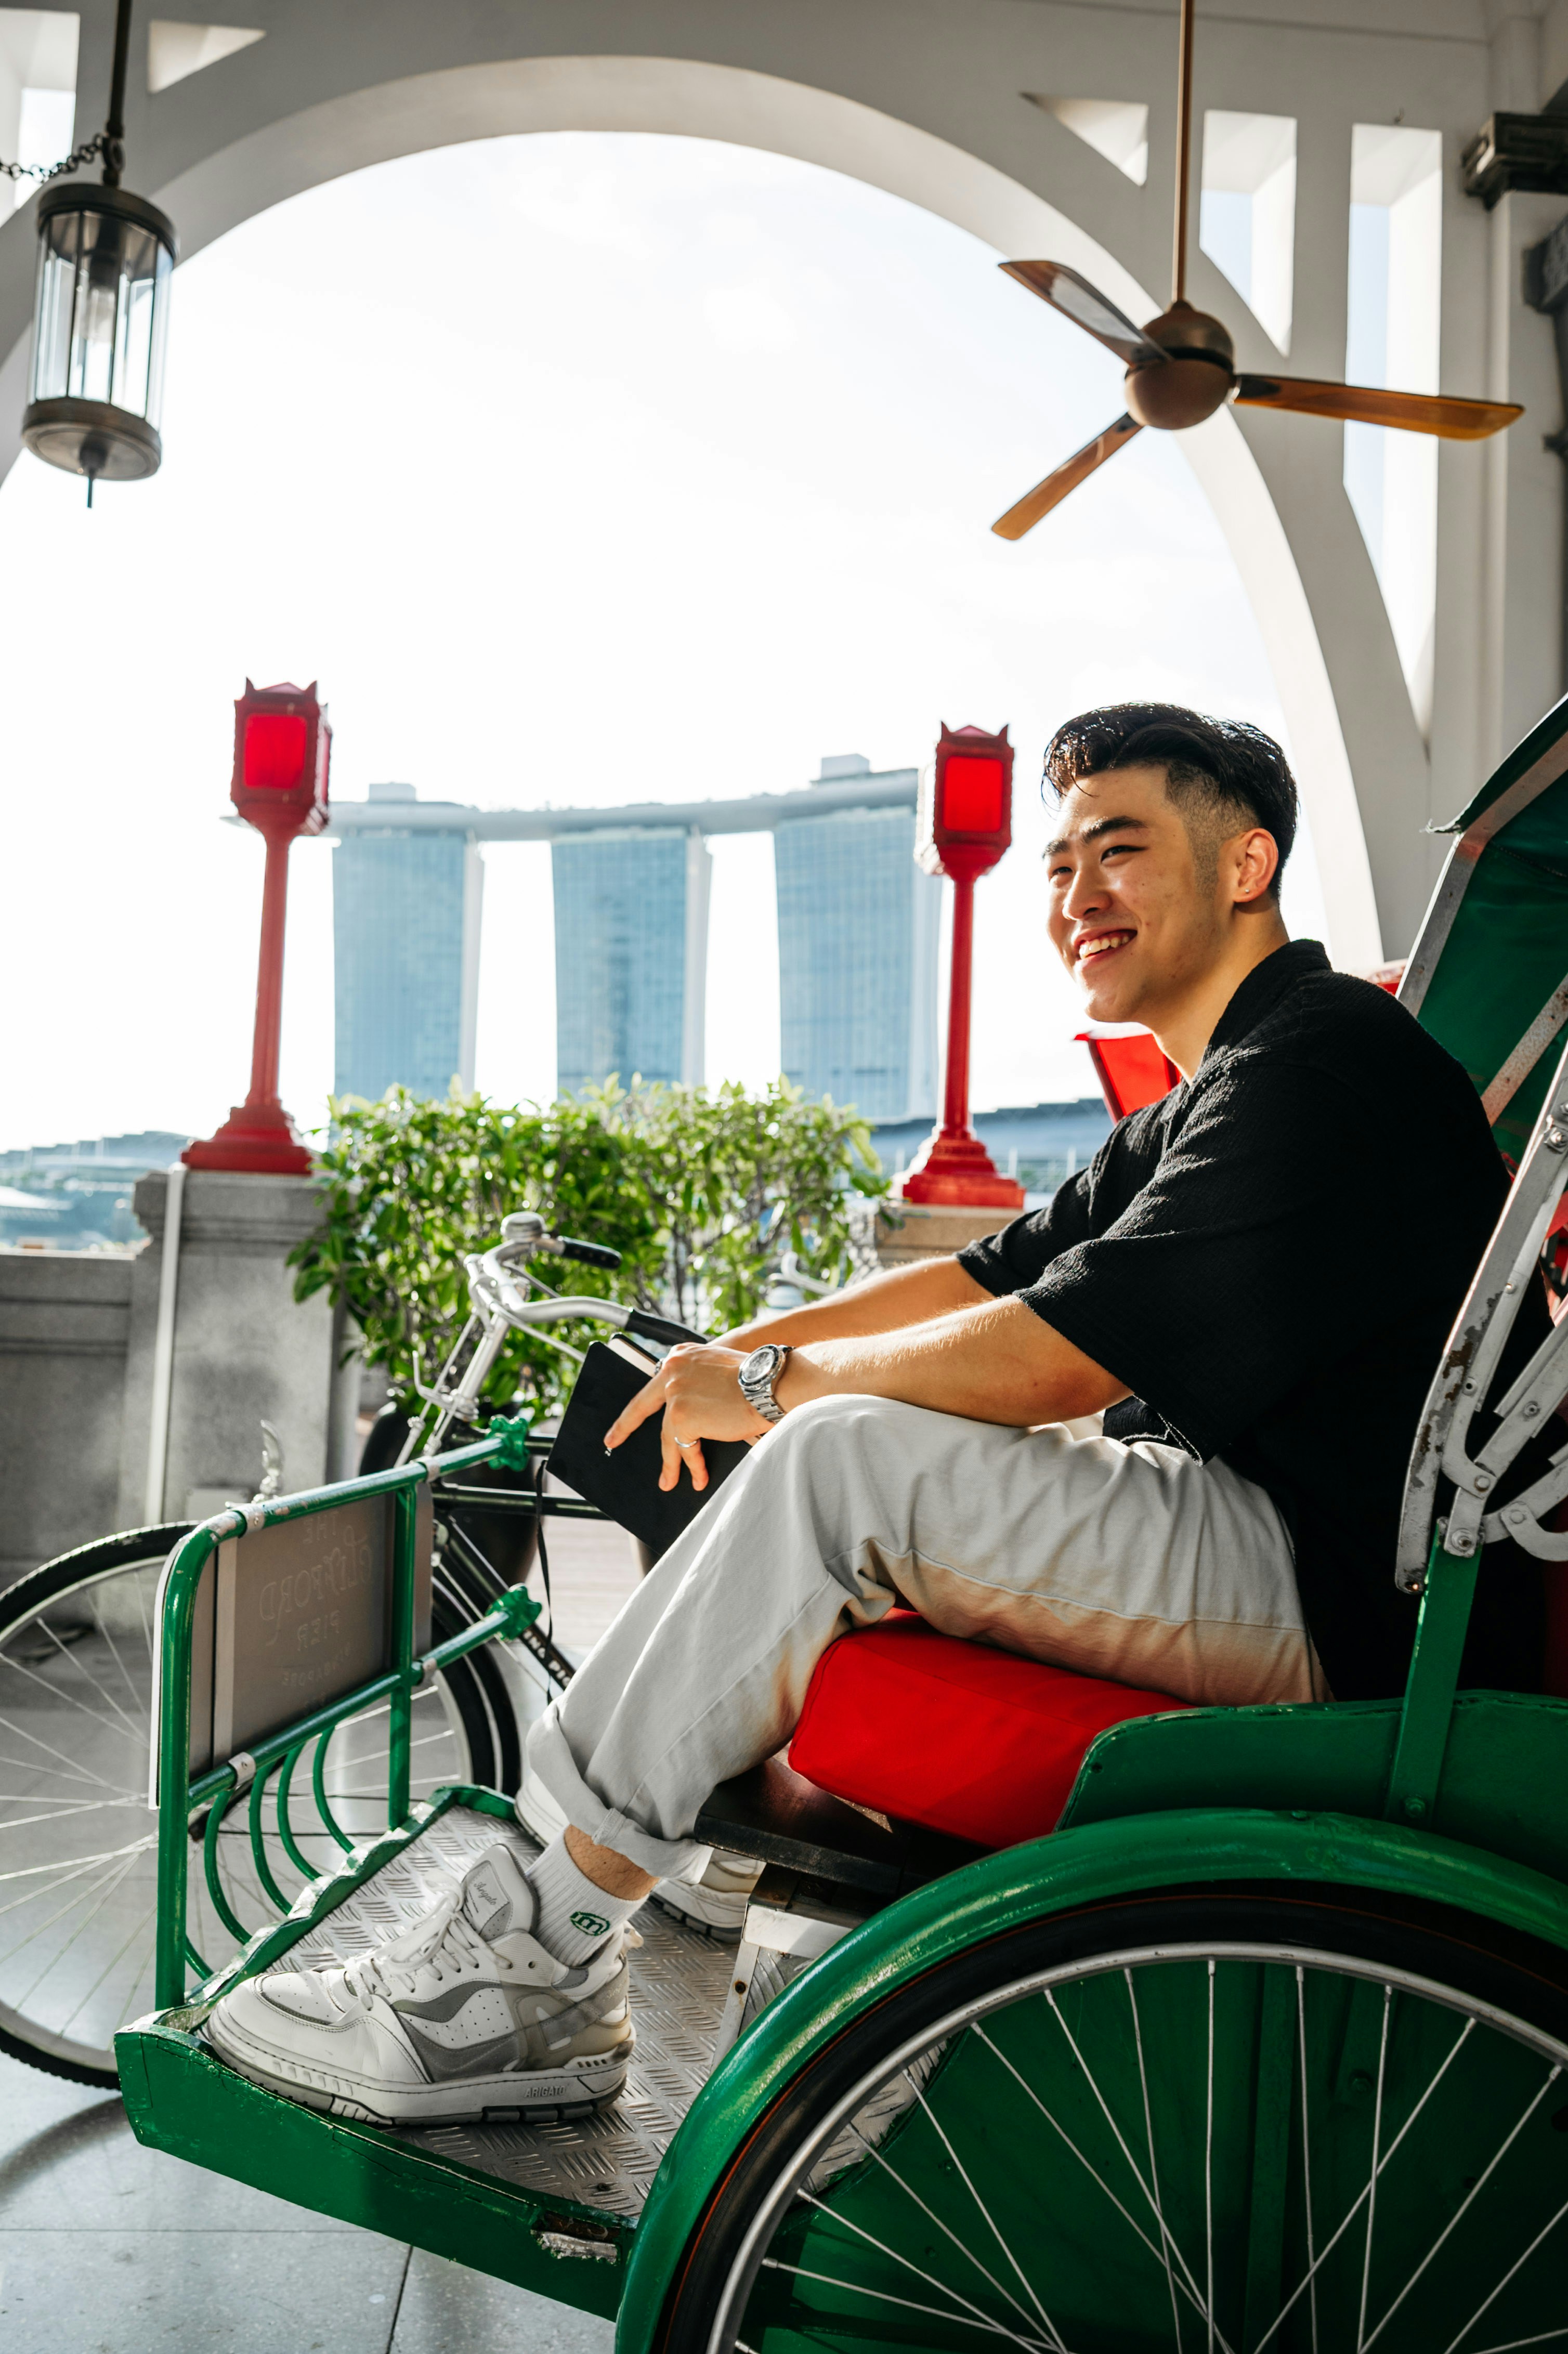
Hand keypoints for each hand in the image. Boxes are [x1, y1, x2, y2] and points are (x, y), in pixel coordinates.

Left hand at [604, 1345, 772, 1492]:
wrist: (770, 1383)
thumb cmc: (756, 1379)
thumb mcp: (718, 1369)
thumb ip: (696, 1381)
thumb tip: (689, 1412)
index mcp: (680, 1356)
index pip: (654, 1385)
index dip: (641, 1404)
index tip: (627, 1416)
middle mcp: (671, 1370)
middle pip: (642, 1406)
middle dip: (624, 1427)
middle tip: (612, 1441)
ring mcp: (675, 1394)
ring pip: (667, 1436)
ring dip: (671, 1462)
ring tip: (669, 1481)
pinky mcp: (681, 1417)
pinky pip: (684, 1449)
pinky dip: (692, 1466)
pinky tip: (698, 1477)